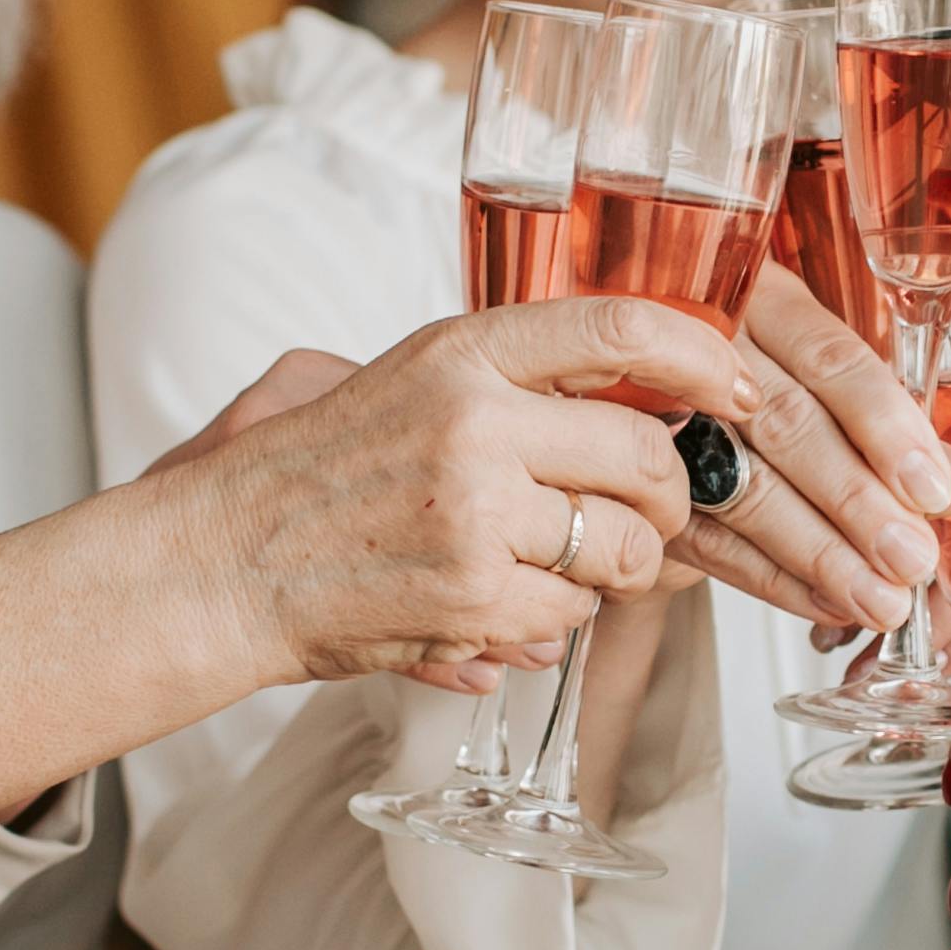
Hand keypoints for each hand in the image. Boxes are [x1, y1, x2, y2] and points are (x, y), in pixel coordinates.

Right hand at [164, 297, 743, 685]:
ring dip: (611, 570)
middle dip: (664, 499)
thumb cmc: (309, 474)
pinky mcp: (473, 598)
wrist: (221, 562)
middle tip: (638, 513)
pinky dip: (554, 621)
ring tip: (551, 563)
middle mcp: (475, 422)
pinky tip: (500, 601)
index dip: (698, 355)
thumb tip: (640, 399)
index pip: (619, 328)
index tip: (728, 385)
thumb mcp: (402, 381)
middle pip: (648, 457)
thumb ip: (510, 382)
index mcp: (460, 351)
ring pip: (624, 548)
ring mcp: (476, 514)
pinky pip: (575, 614)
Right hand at [671, 266, 950, 634]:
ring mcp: (664, 420)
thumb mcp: (833, 383)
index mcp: (761, 300)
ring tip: (879, 598)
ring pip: (747, 490)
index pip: (829, 358)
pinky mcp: (651, 489)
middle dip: (856, 502)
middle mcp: (705, 353)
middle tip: (911, 558)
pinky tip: (828, 603)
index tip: (933, 487)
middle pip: (787, 426)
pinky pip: (712, 543)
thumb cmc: (766, 385)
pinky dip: (773, 580)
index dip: (884, 425)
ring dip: (821, 553)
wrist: (653, 404)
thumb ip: (902, 424)